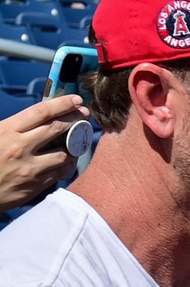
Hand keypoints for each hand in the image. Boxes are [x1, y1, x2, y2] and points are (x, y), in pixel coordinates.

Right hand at [0, 96, 82, 212]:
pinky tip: (70, 159)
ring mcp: (29, 168)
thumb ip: (15, 126)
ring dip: (75, 144)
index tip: (76, 100)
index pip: (41, 112)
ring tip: (80, 139)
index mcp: (7, 130)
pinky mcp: (35, 186)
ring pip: (64, 153)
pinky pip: (60, 173)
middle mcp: (20, 148)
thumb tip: (39, 117)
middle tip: (85, 114)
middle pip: (57, 129)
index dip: (62, 104)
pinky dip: (68, 164)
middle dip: (75, 119)